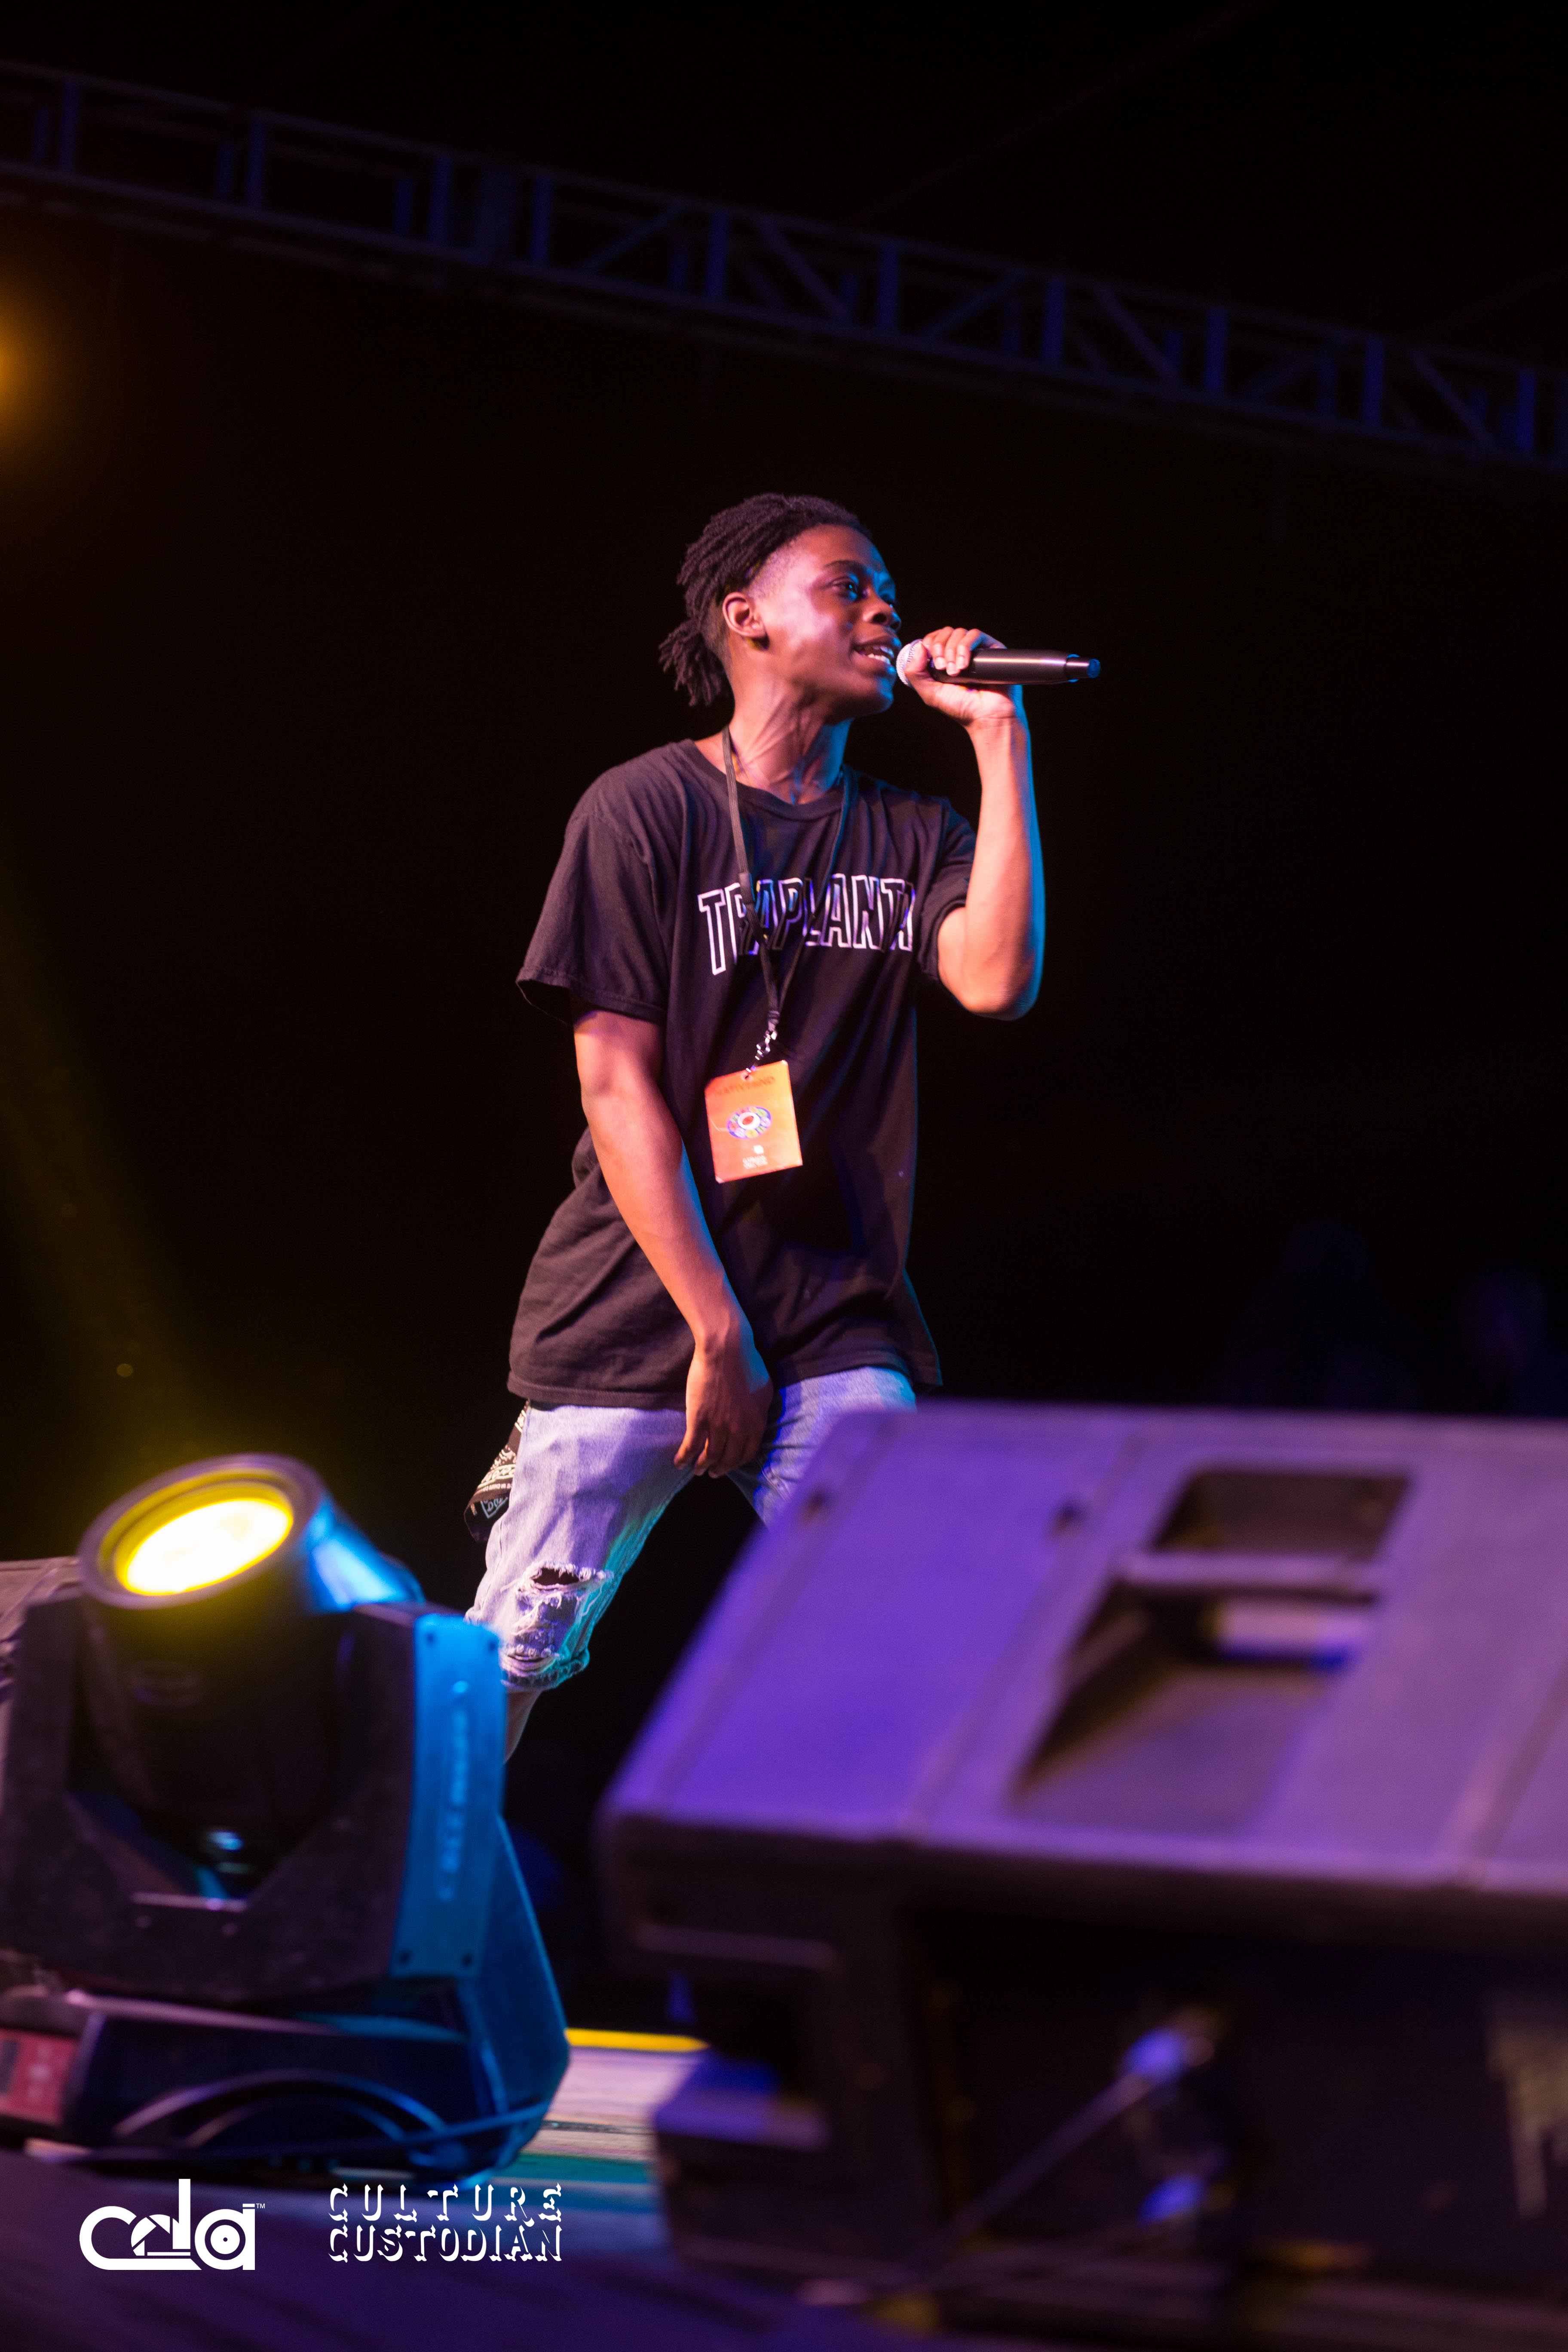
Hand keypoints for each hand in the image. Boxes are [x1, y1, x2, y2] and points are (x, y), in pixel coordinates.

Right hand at [675, 1317, 773, 1475]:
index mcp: (756, 1423)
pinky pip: (690, 1446)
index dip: (737, 1462)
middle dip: (720, 1469)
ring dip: (701, 1467)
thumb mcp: (764, 1390)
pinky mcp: (699, 1420)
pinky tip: (678, 1462)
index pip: (748, 1453)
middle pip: (728, 1458)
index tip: (730, 1464)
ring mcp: (718, 1427)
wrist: (726, 1350)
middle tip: (713, 1473)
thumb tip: (758, 1419)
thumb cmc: (747, 1363)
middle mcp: (739, 1430)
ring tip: (697, 1471)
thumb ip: (760, 1410)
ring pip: (709, 1456)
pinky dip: (683, 1458)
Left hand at [899, 626, 1025, 731]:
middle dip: (940, 648)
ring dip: (953, 650)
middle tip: (944, 669)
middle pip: (945, 632)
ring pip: (959, 632)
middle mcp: (959, 652)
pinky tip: (964, 665)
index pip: (933, 638)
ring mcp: (975, 649)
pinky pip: (975, 634)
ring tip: (956, 672)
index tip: (934, 663)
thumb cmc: (961, 708)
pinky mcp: (990, 648)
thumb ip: (915, 672)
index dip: (930, 644)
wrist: (986, 716)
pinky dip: (965, 647)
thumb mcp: (929, 693)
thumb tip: (920, 646)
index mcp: (945, 660)